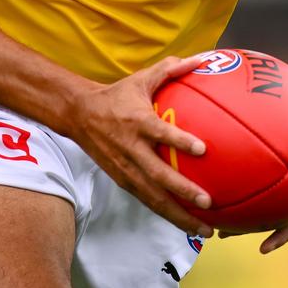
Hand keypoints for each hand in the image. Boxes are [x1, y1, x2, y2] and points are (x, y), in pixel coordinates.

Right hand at [68, 54, 214, 236]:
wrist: (79, 114)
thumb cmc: (117, 95)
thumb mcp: (141, 78)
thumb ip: (171, 69)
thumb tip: (201, 58)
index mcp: (137, 122)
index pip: (160, 133)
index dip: (179, 141)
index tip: (202, 149)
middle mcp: (131, 148)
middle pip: (158, 175)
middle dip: (182, 191)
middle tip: (208, 201)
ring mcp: (126, 168)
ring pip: (153, 197)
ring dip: (178, 215)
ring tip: (203, 229)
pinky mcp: (123, 180)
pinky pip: (148, 201)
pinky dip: (167, 214)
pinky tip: (187, 224)